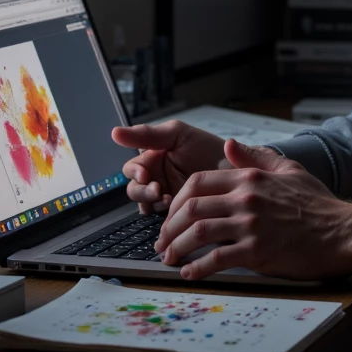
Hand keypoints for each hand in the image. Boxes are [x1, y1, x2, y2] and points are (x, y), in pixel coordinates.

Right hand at [111, 120, 225, 211]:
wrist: (237, 168)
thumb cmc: (207, 147)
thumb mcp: (177, 135)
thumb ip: (146, 134)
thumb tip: (114, 132)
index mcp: (153, 158)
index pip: (131, 168)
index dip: (134, 172)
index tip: (144, 173)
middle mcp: (156, 178)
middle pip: (134, 189)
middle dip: (142, 191)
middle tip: (157, 190)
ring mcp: (165, 196)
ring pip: (144, 204)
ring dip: (151, 203)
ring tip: (168, 199)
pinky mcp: (177, 212)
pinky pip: (161, 218)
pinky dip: (164, 215)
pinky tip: (176, 209)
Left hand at [154, 139, 351, 281]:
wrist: (342, 232)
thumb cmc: (318, 204)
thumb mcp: (289, 169)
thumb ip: (255, 157)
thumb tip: (228, 145)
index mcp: (250, 178)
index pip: (197, 182)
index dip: (176, 200)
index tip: (171, 214)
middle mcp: (246, 199)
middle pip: (190, 208)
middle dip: (168, 226)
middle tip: (162, 241)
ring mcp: (250, 226)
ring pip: (197, 233)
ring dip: (176, 248)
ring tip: (169, 258)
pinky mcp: (257, 252)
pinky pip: (216, 259)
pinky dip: (197, 268)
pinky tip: (190, 273)